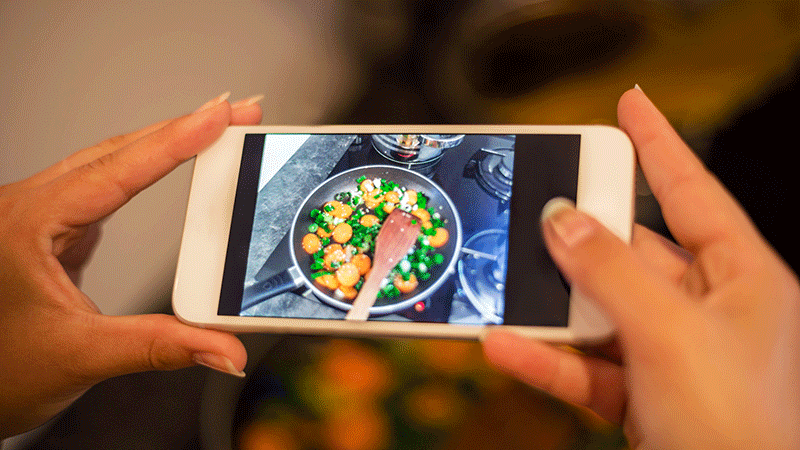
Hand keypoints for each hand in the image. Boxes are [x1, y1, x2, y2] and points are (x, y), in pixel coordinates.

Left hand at [0, 93, 262, 437]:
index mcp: (26, 227)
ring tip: (212, 127)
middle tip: (233, 112)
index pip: (115, 173)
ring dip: (162, 142)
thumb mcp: (83, 356)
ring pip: (108, 161)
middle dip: (180, 129)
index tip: (217, 118)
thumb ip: (161, 347)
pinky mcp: (52, 227)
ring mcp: (40, 214)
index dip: (173, 142)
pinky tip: (167, 158)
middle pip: (116, 152)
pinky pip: (103, 182)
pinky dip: (143, 166)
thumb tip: (223, 348)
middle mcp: (29, 209)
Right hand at [483, 89, 798, 448]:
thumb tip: (562, 222)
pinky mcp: (642, 395)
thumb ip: (610, 272)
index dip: (661, 143)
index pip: (694, 192)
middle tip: (537, 212)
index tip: (630, 104)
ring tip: (504, 288)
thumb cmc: (737, 428)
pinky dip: (547, 358)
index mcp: (744, 279)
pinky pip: (586, 365)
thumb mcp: (669, 333)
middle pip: (633, 255)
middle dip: (581, 242)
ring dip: (551, 309)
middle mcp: (710, 311)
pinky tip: (506, 346)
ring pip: (599, 313)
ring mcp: (672, 354)